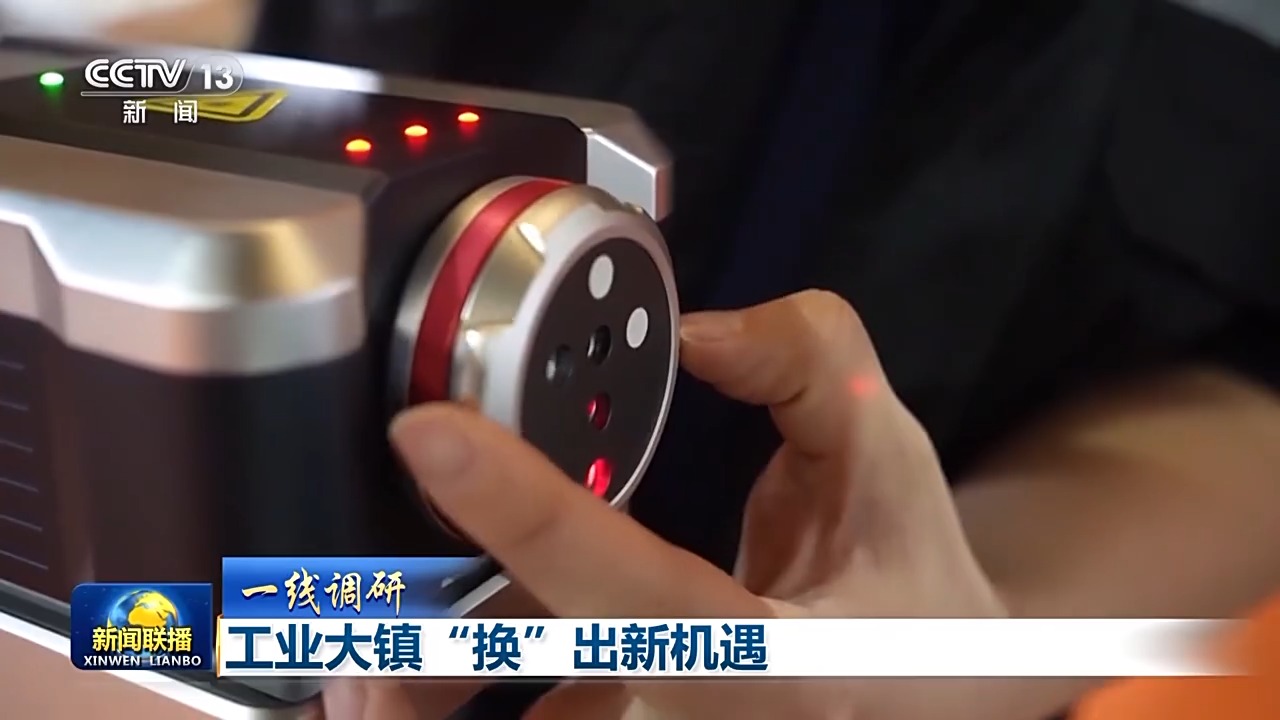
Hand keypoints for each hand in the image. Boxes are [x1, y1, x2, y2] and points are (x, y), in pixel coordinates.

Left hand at [325, 290, 1006, 718]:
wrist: (932, 700)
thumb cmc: (912, 587)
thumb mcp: (885, 455)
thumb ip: (809, 364)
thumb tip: (699, 331)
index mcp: (776, 661)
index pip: (635, 591)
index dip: (528, 515)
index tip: (430, 434)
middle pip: (545, 715)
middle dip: (418, 687)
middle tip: (336, 624)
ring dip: (412, 715)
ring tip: (346, 666)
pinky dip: (449, 706)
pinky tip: (396, 678)